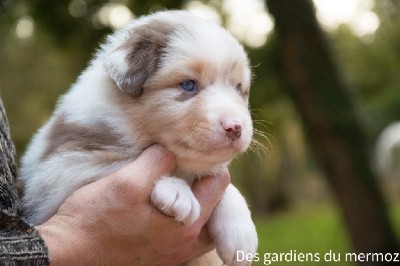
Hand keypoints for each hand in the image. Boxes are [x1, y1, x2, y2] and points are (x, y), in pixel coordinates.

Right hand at [35, 145, 229, 264]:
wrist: (69, 252)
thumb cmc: (95, 217)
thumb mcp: (127, 181)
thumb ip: (158, 161)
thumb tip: (172, 151)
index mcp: (187, 223)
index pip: (220, 183)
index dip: (208, 162)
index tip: (189, 152)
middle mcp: (187, 241)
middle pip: (214, 201)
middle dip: (203, 180)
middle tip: (182, 166)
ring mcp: (175, 251)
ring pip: (202, 218)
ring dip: (195, 199)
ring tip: (174, 183)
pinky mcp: (162, 255)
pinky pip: (185, 232)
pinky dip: (182, 214)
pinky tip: (163, 203)